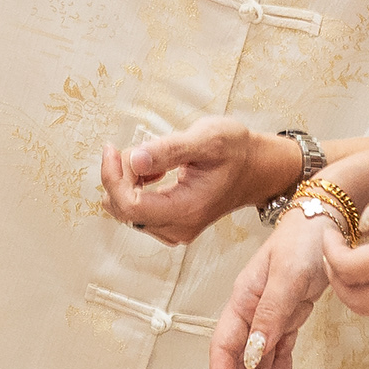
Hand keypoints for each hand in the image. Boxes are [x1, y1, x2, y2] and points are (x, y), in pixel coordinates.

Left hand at [103, 119, 278, 246]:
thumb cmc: (236, 151)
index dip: (113, 177)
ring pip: (126, 209)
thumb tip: (136, 159)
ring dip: (128, 180)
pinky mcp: (171, 224)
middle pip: (123, 208)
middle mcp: (179, 227)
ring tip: (153, 158)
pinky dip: (136, 186)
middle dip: (121, 175)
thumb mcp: (207, 139)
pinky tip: (154, 171)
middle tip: (141, 149)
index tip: (111, 149)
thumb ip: (169, 150)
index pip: (130, 206)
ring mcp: (175, 229)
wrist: (257, 167)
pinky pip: (136, 210)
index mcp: (188, 209)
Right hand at [210, 209, 341, 368]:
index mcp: (242, 301)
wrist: (330, 220)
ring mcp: (269, 316)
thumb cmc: (305, 241)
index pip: (223, 348)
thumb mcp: (288, 277)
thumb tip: (252, 356)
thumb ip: (270, 316)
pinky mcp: (289, 318)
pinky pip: (280, 355)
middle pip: (237, 364)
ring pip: (259, 366)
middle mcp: (251, 312)